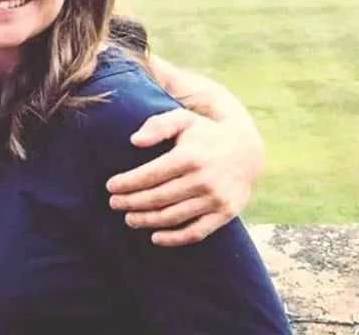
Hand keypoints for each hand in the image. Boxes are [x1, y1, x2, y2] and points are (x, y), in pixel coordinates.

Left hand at [105, 57, 263, 246]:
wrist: (248, 150)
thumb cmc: (205, 134)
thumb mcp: (184, 120)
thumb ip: (158, 125)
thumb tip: (134, 141)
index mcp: (190, 157)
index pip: (150, 175)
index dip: (127, 183)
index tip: (110, 186)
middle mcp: (203, 180)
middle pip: (158, 198)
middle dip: (131, 202)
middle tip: (114, 203)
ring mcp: (216, 199)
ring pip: (173, 217)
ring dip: (146, 220)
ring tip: (129, 218)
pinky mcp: (225, 213)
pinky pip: (196, 232)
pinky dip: (174, 238)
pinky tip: (155, 237)